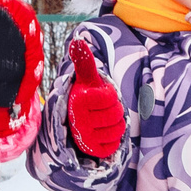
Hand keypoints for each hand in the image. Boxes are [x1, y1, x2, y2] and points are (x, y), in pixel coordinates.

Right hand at [65, 38, 126, 158]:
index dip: (110, 95)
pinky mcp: (91, 150)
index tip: (99, 96)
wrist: (72, 123)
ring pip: (118, 129)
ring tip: (102, 121)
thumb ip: (84, 61)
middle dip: (114, 110)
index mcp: (78, 100)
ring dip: (115, 124)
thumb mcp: (85, 79)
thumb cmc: (84, 98)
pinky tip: (102, 133)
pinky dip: (113, 138)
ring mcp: (84, 137)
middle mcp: (78, 119)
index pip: (111, 97)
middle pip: (116, 114)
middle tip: (102, 110)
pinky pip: (114, 144)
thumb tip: (76, 40)